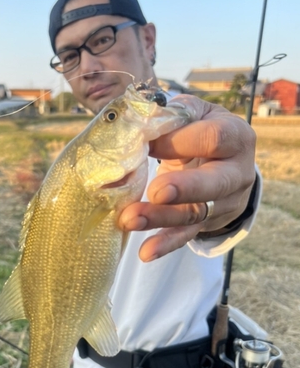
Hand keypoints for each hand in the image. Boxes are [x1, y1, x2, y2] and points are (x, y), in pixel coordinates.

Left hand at [118, 95, 256, 261]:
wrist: (224, 162)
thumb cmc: (202, 131)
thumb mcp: (194, 115)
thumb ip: (172, 116)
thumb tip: (139, 128)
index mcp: (236, 137)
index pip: (213, 138)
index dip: (180, 141)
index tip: (149, 142)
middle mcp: (237, 173)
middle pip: (214, 184)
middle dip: (184, 188)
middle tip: (156, 191)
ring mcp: (224, 203)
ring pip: (195, 213)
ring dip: (161, 218)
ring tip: (130, 220)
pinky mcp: (207, 223)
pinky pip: (186, 235)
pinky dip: (166, 244)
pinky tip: (146, 252)